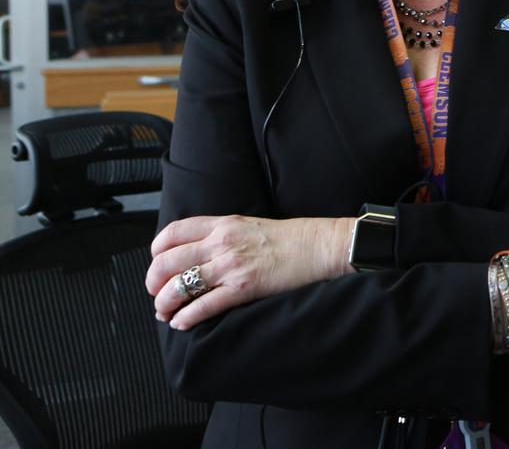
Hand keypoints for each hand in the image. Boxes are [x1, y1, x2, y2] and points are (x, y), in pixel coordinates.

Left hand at [146, 215, 353, 329]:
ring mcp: (231, 265)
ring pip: (179, 286)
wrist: (317, 246)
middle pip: (167, 262)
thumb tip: (196, 253)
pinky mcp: (243, 288)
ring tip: (166, 312)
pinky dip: (185, 318)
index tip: (158, 265)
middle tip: (156, 294)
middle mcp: (221, 242)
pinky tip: (181, 323)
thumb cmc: (287, 239)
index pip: (172, 234)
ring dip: (164, 304)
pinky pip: (203, 306)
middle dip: (153, 283)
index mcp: (222, 224)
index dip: (156, 252)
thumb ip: (221, 234)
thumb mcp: (247, 225)